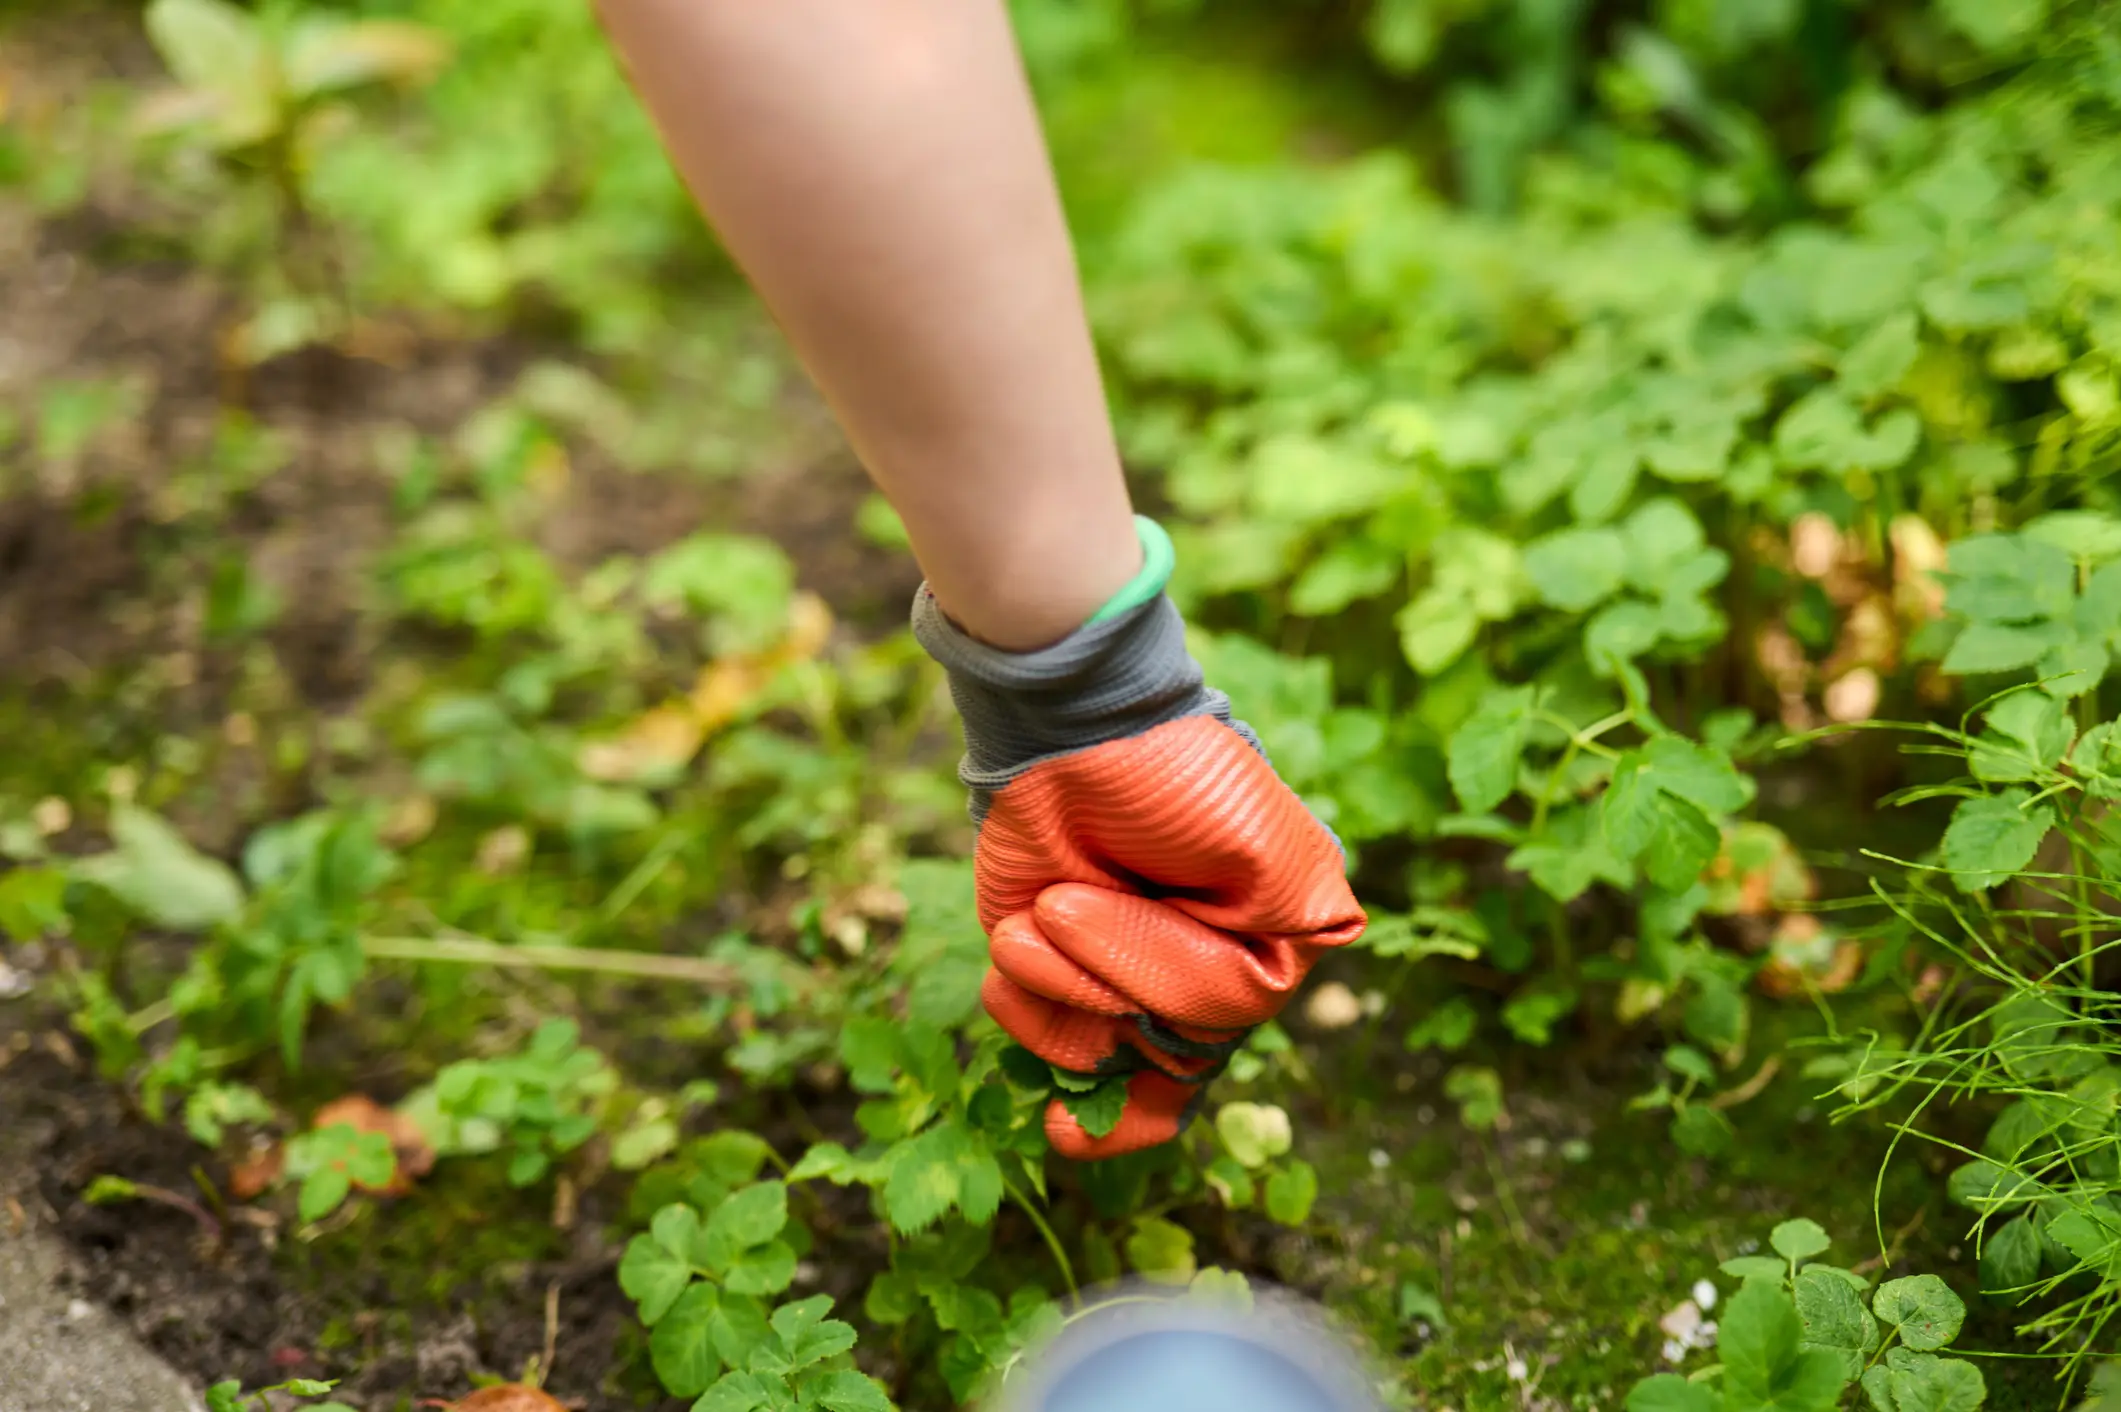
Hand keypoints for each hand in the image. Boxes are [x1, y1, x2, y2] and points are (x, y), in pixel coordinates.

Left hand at [914, 550, 1364, 1159]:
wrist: (1070, 725)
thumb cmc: (1179, 778)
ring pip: (1097, 1052)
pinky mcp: (1062, 967)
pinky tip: (1018, 939)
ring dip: (1057, 985)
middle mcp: (1207, 974)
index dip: (1165, 1029)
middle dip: (1102, 984)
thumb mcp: (1271, 854)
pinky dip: (1022, 999)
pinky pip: (1042, 1031)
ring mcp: (1130, 976)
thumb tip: (1274, 1002)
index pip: (1226, 1023)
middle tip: (1060, 907)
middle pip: (1161, 1051)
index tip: (1087, 1065)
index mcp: (1275, 947)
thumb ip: (1299, 935)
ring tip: (1041, 906)